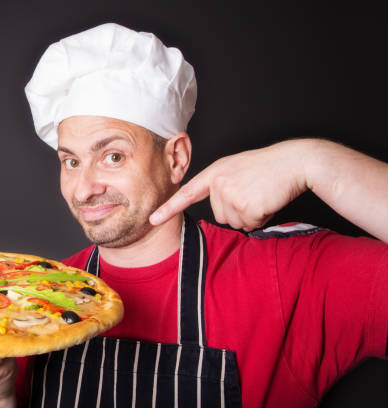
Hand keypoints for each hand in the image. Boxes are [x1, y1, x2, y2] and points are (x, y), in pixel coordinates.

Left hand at [150, 141, 306, 230]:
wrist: (295, 161)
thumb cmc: (269, 166)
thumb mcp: (238, 170)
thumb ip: (222, 187)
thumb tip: (222, 214)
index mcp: (215, 172)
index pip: (187, 193)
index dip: (169, 208)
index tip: (153, 219)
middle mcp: (219, 183)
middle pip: (220, 215)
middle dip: (238, 210)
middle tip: (255, 191)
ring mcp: (231, 194)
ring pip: (234, 221)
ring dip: (250, 214)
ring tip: (262, 194)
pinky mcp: (245, 205)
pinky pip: (249, 224)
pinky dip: (261, 217)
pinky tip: (268, 200)